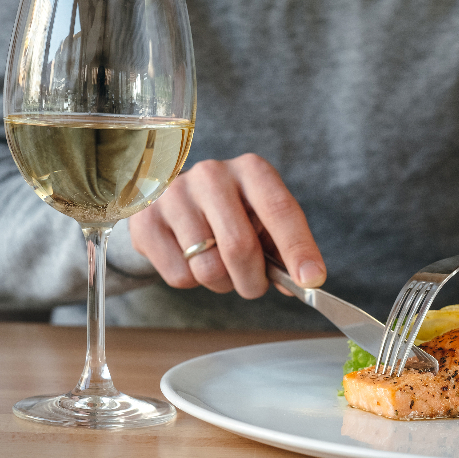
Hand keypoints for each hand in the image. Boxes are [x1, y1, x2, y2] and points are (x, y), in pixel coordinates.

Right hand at [129, 154, 326, 297]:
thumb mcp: (264, 222)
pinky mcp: (146, 220)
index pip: (280, 211)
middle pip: (240, 247)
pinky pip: (179, 276)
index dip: (298, 248)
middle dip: (253, 281)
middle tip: (254, 286)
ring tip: (221, 267)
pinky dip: (192, 282)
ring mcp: (175, 195)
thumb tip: (304, 281)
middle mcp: (212, 174)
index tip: (312, 280)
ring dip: (222, 283)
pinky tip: (191, 260)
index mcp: (252, 170)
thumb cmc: (233, 215)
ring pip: (208, 268)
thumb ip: (284, 250)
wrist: (174, 203)